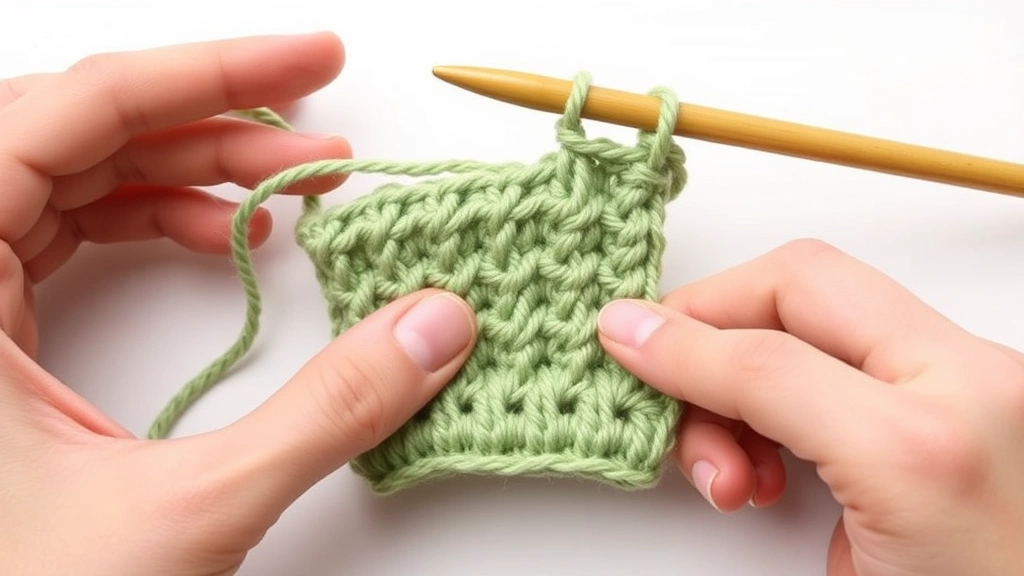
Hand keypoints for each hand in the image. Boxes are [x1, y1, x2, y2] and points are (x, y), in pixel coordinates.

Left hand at [0, 34, 476, 574]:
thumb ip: (326, 413)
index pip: (69, 115)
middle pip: (80, 135)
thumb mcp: (188, 512)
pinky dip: (159, 219)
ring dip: (194, 170)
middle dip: (214, 124)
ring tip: (296, 189)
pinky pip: (72, 230)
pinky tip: (226, 239)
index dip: (204, 72)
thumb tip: (435, 327)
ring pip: (79, 178)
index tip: (310, 62)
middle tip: (321, 135)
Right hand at [598, 239, 1023, 575]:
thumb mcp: (848, 564)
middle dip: (715, 328)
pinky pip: (854, 345)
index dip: (680, 343)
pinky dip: (789, 389)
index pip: (771, 350)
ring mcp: (974, 382)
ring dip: (746, 374)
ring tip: (730, 470)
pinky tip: (773, 468)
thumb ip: (751, 438)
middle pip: (802, 287)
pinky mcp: (965, 395)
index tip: (624, 345)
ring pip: (821, 312)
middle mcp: (967, 381)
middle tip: (669, 386)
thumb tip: (653, 355)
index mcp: (934, 435)